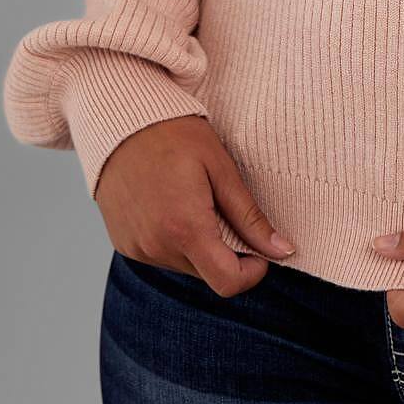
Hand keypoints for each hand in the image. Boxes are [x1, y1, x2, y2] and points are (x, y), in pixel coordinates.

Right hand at [95, 115, 296, 297]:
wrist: (121, 121)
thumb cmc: (176, 135)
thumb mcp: (221, 169)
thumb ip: (250, 217)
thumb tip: (283, 250)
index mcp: (186, 229)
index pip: (227, 283)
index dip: (252, 273)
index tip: (259, 250)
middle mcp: (157, 247)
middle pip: (207, 273)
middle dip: (226, 252)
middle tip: (223, 208)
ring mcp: (137, 249)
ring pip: (185, 265)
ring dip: (199, 245)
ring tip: (193, 200)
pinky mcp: (124, 245)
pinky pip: (160, 256)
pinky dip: (174, 240)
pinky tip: (172, 205)